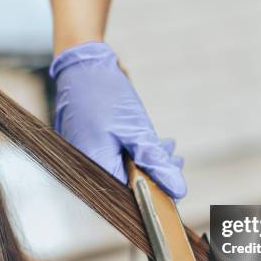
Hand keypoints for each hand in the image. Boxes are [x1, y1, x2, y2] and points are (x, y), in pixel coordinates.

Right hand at [50, 42, 185, 197]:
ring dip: (148, 161)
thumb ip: (155, 162)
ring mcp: (87, 154)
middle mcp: (87, 166)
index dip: (153, 196)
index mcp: (95, 167)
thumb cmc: (103, 93)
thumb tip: (177, 189)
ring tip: (168, 150)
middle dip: (154, 175)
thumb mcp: (136, 129)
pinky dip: (135, 151)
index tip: (174, 190)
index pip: (128, 197)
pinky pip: (116, 155)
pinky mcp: (90, 144)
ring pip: (124, 169)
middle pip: (126, 185)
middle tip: (174, 163)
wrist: (83, 64)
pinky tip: (153, 143)